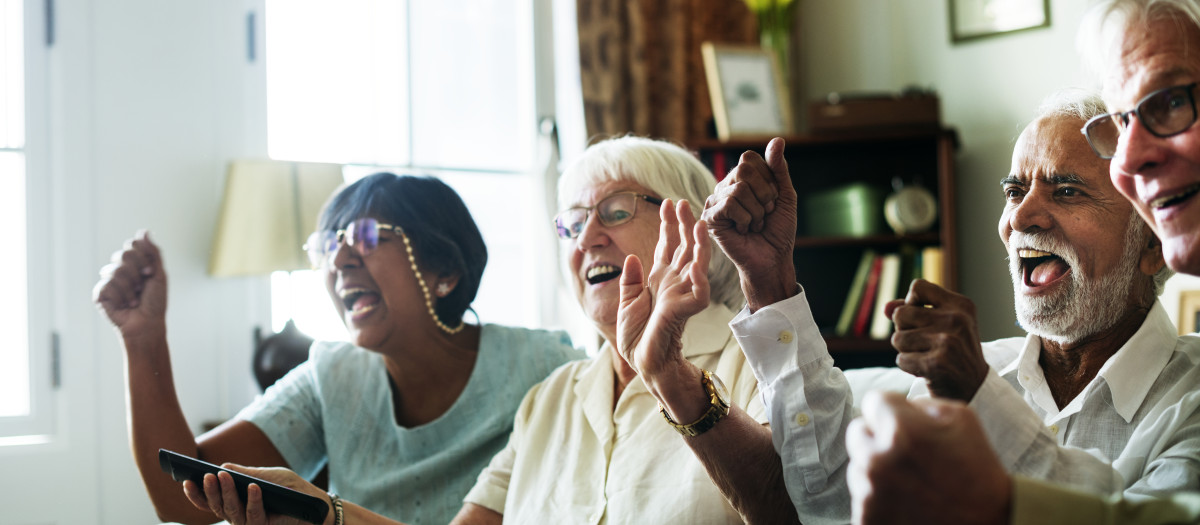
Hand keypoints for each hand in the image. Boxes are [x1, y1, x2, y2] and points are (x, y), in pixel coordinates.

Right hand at [92, 231, 167, 339]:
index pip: (132, 245)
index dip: (142, 257)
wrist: (148, 324)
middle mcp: (120, 269)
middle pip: (122, 255)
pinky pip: (106, 285)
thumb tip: (143, 231)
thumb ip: (153, 252)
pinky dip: (120, 296)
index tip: (150, 272)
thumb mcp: (159, 274)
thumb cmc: (156, 302)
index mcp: (134, 263)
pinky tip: (125, 305)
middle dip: (137, 272)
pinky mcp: (100, 294)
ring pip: (114, 271)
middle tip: (143, 286)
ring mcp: (108, 281)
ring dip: (130, 287)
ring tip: (135, 299)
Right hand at [182, 464, 331, 524]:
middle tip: (207, 475)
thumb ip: (247, 473)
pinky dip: (253, 500)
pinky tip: (252, 487)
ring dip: (226, 492)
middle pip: (218, 506)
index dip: (196, 495)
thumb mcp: (268, 476)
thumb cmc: (290, 488)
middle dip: (210, 490)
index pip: (210, 502)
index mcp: (235, 503)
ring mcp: (250, 523)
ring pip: (232, 511)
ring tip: (222, 475)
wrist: (314, 503)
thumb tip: (224, 467)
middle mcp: (239, 516)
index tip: (185, 480)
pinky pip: (254, 515)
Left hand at [617, 199, 710, 378]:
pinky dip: (700, 276)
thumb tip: (632, 256)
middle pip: (683, 248)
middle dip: (683, 225)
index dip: (668, 226)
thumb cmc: (637, 336)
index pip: (666, 247)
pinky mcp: (688, 309)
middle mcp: (674, 283)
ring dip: (698, 242)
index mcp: (659, 280)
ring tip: (698, 222)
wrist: (643, 361)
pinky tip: (698, 260)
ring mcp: (683, 295)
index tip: (667, 203)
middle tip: (682, 202)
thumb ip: (631, 280)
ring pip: (697, 263)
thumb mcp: (627, 303)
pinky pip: (699, 290)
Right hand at [701, 137, 797, 309]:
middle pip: (743, 170)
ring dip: (757, 211)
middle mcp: (725, 186)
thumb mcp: (785, 195)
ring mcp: (715, 201)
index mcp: (741, 178)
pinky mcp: (710, 217)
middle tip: (765, 213)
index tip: (773, 200)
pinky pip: (730, 205)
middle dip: (764, 194)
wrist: (773, 258)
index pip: (750, 159)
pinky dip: (746, 220)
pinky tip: (744, 230)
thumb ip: (778, 168)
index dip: (768, 179)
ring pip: (739, 189)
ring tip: (755, 224)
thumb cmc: (778, 229)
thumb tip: (777, 140)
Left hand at [846, 391, 1010, 524]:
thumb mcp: (961, 418)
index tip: (902, 423)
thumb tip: (897, 405)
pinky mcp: (867, 518)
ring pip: (858, 466)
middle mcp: (877, 460)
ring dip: (877, 469)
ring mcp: (869, 493)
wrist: (989, 522)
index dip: (891, 410)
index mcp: (900, 430)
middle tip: (905, 453)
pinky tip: (905, 500)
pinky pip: (862, 496)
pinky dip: (878, 497)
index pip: (872, 402)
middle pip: (857, 432)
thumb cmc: (977, 469)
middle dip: (878, 437)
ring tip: (911, 481)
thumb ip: (921, 403)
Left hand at [884, 279, 988, 400]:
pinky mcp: (937, 363)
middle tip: (923, 343)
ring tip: (925, 356)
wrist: (975, 387)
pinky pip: (901, 359)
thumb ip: (912, 311)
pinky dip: (908, 366)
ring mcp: (947, 341)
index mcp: (961, 305)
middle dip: (904, 330)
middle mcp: (956, 319)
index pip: (918, 287)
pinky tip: (926, 369)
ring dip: (905, 351)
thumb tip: (885, 308)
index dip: (910, 302)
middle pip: (901, 313)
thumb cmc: (953, 351)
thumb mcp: (942, 324)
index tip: (920, 317)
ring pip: (897, 338)